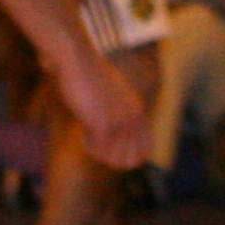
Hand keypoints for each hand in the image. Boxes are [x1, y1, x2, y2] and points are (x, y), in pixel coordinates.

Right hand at [56, 46, 148, 171]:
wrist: (79, 63)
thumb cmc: (90, 78)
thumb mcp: (111, 97)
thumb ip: (117, 114)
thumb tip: (113, 140)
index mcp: (138, 112)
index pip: (144, 152)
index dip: (127, 159)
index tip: (109, 150)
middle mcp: (134, 119)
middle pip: (128, 161)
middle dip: (110, 157)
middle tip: (97, 141)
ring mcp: (120, 123)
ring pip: (110, 158)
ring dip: (98, 150)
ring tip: (89, 131)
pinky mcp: (104, 126)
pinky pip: (96, 150)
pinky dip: (86, 144)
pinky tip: (83, 128)